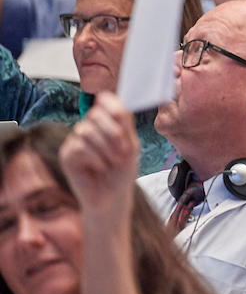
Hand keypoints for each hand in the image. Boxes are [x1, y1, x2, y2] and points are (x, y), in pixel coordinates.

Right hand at [59, 91, 140, 223]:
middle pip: (95, 114)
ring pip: (86, 130)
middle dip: (114, 133)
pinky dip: (95, 158)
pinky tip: (99, 168)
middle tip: (123, 152)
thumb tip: (105, 97)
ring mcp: (75, 140)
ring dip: (106, 148)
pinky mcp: (67, 155)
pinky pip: (79, 147)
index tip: (124, 126)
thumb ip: (122, 121)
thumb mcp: (130, 144)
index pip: (105, 100)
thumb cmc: (122, 171)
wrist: (112, 197)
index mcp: (106, 122)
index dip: (114, 108)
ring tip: (112, 162)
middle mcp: (88, 127)